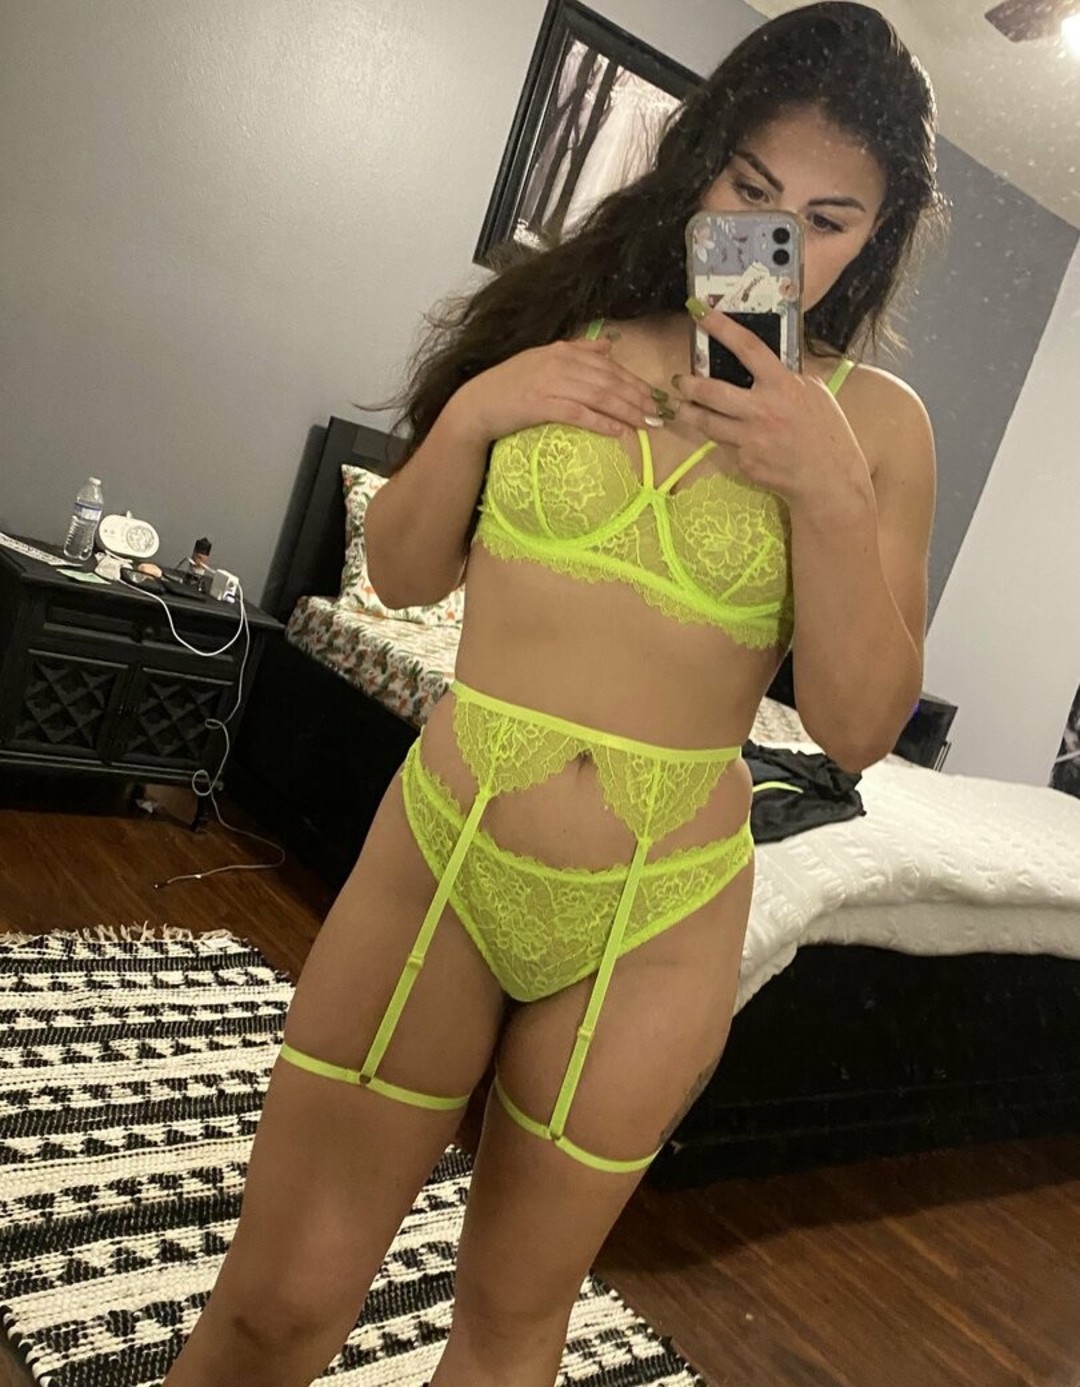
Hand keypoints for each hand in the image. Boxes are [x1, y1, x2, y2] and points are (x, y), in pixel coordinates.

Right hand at [454, 337, 660, 445]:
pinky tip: (618, 432)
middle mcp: (560, 363)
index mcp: (563, 351)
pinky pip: (579, 414)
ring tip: (646, 424)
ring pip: (599, 396)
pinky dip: (601, 422)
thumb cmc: (510, 385)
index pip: (608, 366)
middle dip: (637, 397)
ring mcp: (550, 383)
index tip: (654, 396)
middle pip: (609, 381)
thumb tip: (608, 346)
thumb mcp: (544, 360)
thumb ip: (577, 351)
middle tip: (659, 413)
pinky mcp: (541, 405)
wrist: (477, 405)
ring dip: (626, 411)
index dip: (635, 381)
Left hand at [673, 305, 872, 512]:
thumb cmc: (825, 431)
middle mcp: (763, 410)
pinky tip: (725, 435)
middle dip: (690, 384)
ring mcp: (751, 438)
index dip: (721, 326)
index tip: (700, 311)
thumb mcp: (813, 392)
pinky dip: (722, 438)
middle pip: (713, 391)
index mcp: (783, 385)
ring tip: (680, 407)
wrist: (828, 478)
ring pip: (707, 422)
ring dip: (689, 413)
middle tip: (678, 380)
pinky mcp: (744, 461)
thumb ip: (785, 377)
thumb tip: (762, 361)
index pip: (747, 347)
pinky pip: (724, 444)